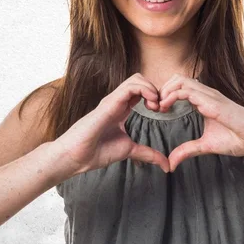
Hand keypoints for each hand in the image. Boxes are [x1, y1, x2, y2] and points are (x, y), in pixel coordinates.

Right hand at [51, 74, 170, 179]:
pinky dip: (145, 90)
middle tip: (161, 108)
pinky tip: (151, 104)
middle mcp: (117, 101)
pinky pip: (130, 86)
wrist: (77, 156)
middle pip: (140, 80)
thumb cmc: (97, 152)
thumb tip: (165, 164)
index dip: (155, 97)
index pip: (141, 91)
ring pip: (136, 79)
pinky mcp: (109, 102)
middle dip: (156, 90)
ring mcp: (113, 100)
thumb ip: (147, 154)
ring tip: (156, 106)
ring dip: (152, 89)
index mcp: (121, 109)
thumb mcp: (129, 150)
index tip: (162, 112)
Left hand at [158, 74, 243, 171]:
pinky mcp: (213, 102)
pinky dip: (172, 96)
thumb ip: (188, 150)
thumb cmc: (239, 139)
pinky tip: (166, 108)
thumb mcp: (206, 146)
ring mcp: (210, 96)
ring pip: (180, 80)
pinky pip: (189, 90)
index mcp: (204, 101)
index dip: (165, 95)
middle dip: (162, 90)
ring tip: (159, 107)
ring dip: (165, 91)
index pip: (180, 87)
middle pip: (177, 79)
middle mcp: (206, 95)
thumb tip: (171, 163)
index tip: (157, 110)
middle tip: (155, 107)